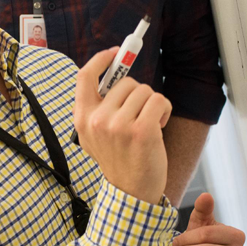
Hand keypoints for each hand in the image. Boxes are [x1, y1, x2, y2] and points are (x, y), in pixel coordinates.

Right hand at [73, 47, 171, 204]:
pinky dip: (164, 111)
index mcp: (82, 119)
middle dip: (138, 94)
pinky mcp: (141, 131)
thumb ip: (99, 106)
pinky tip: (159, 127)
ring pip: (144, 91)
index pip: (85, 77)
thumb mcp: (95, 134)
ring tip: (149, 125)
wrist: (131, 192)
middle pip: (125, 82)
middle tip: (138, 116)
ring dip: (152, 104)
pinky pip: (159, 100)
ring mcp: (118, 125)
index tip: (116, 53)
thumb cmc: (119, 159)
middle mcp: (97, 120)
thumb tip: (114, 70)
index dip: (101, 60)